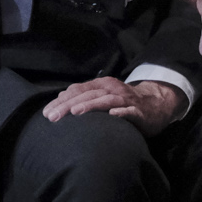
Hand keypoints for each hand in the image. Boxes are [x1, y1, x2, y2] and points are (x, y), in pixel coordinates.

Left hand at [43, 76, 186, 136]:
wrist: (156, 105)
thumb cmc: (123, 103)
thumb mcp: (103, 97)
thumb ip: (85, 97)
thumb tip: (61, 101)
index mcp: (102, 85)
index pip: (78, 90)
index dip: (61, 100)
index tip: (46, 113)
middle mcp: (113, 89)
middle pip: (88, 95)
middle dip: (69, 105)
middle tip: (53, 117)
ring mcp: (126, 99)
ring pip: (107, 100)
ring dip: (91, 105)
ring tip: (76, 112)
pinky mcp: (139, 112)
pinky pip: (130, 111)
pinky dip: (121, 112)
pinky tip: (112, 115)